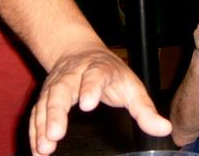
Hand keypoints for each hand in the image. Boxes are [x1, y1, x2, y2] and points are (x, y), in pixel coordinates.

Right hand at [28, 45, 171, 154]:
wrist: (78, 51)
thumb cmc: (109, 73)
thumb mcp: (131, 86)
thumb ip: (145, 109)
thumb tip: (164, 129)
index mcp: (98, 69)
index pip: (94, 76)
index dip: (90, 88)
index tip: (87, 104)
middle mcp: (73, 74)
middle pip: (62, 89)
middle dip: (57, 111)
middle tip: (55, 134)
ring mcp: (56, 84)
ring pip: (45, 101)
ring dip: (42, 124)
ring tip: (44, 148)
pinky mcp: (45, 96)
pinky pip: (36, 112)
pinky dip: (34, 130)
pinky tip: (36, 149)